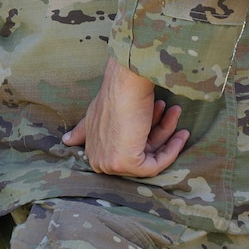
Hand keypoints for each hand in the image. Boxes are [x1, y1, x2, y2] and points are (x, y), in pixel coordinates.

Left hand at [62, 57, 188, 176]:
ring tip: (176, 111)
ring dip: (167, 131)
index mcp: (91, 146)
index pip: (123, 146)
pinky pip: (156, 165)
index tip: (161, 112)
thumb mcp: (95, 114)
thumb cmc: (116, 93)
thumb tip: (66, 141)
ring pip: (150, 154)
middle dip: (157, 129)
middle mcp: (98, 157)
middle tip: (169, 108)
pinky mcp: (125, 163)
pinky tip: (182, 132)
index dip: (146, 129)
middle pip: (139, 149)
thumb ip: (83, 131)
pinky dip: (171, 148)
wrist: (125, 84)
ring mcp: (110, 162)